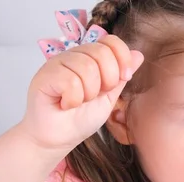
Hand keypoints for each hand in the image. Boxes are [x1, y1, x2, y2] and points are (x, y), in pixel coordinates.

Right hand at [21, 35, 143, 149]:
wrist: (59, 139)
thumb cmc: (80, 119)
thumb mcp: (109, 97)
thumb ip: (121, 76)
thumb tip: (138, 54)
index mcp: (89, 57)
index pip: (111, 41)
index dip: (122, 58)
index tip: (125, 77)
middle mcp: (73, 56)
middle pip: (101, 52)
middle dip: (107, 81)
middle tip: (93, 97)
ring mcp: (57, 63)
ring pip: (86, 67)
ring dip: (88, 93)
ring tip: (77, 102)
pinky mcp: (45, 75)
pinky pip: (70, 81)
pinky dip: (73, 99)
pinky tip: (65, 104)